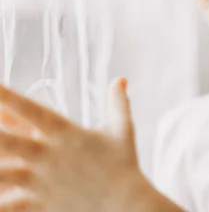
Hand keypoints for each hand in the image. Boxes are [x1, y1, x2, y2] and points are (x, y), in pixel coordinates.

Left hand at [0, 77, 181, 211]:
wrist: (126, 204)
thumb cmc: (124, 166)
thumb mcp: (123, 130)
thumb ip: (118, 103)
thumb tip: (120, 79)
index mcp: (66, 134)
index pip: (34, 111)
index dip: (10, 97)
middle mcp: (49, 155)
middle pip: (7, 141)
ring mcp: (41, 181)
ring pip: (2, 174)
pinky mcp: (39, 204)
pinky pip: (9, 205)